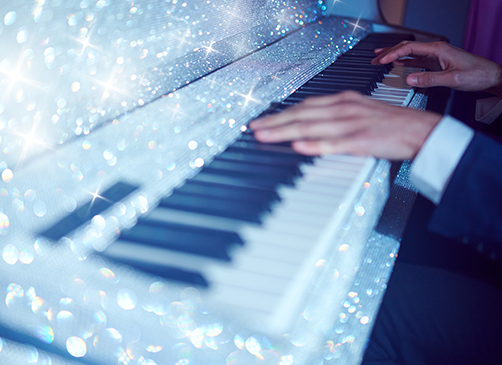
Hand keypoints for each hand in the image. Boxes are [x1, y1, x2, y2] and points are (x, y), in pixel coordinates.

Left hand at [250, 91, 441, 159]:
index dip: (281, 113)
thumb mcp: (359, 111)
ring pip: (311, 127)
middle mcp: (343, 109)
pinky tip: (299, 147)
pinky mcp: (361, 140)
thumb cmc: (389, 123)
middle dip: (275, 122)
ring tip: (265, 136)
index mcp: (343, 101)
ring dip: (285, 132)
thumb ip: (335, 115)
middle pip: (302, 115)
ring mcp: (351, 124)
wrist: (419, 130)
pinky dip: (315, 145)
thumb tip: (311, 125)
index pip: (305, 106)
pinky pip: (333, 143)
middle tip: (254, 128)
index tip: (264, 120)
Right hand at [372, 41, 501, 96]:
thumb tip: (409, 79)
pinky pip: (416, 60)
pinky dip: (404, 62)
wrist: (490, 77)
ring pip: (410, 53)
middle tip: (374, 59)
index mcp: (438, 50)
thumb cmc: (476, 75)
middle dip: (388, 53)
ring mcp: (435, 56)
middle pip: (406, 48)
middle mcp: (435, 50)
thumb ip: (429, 79)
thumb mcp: (452, 79)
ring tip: (380, 60)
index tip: (381, 61)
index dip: (393, 54)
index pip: (409, 48)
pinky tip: (396, 64)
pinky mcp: (437, 63)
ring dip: (394, 56)